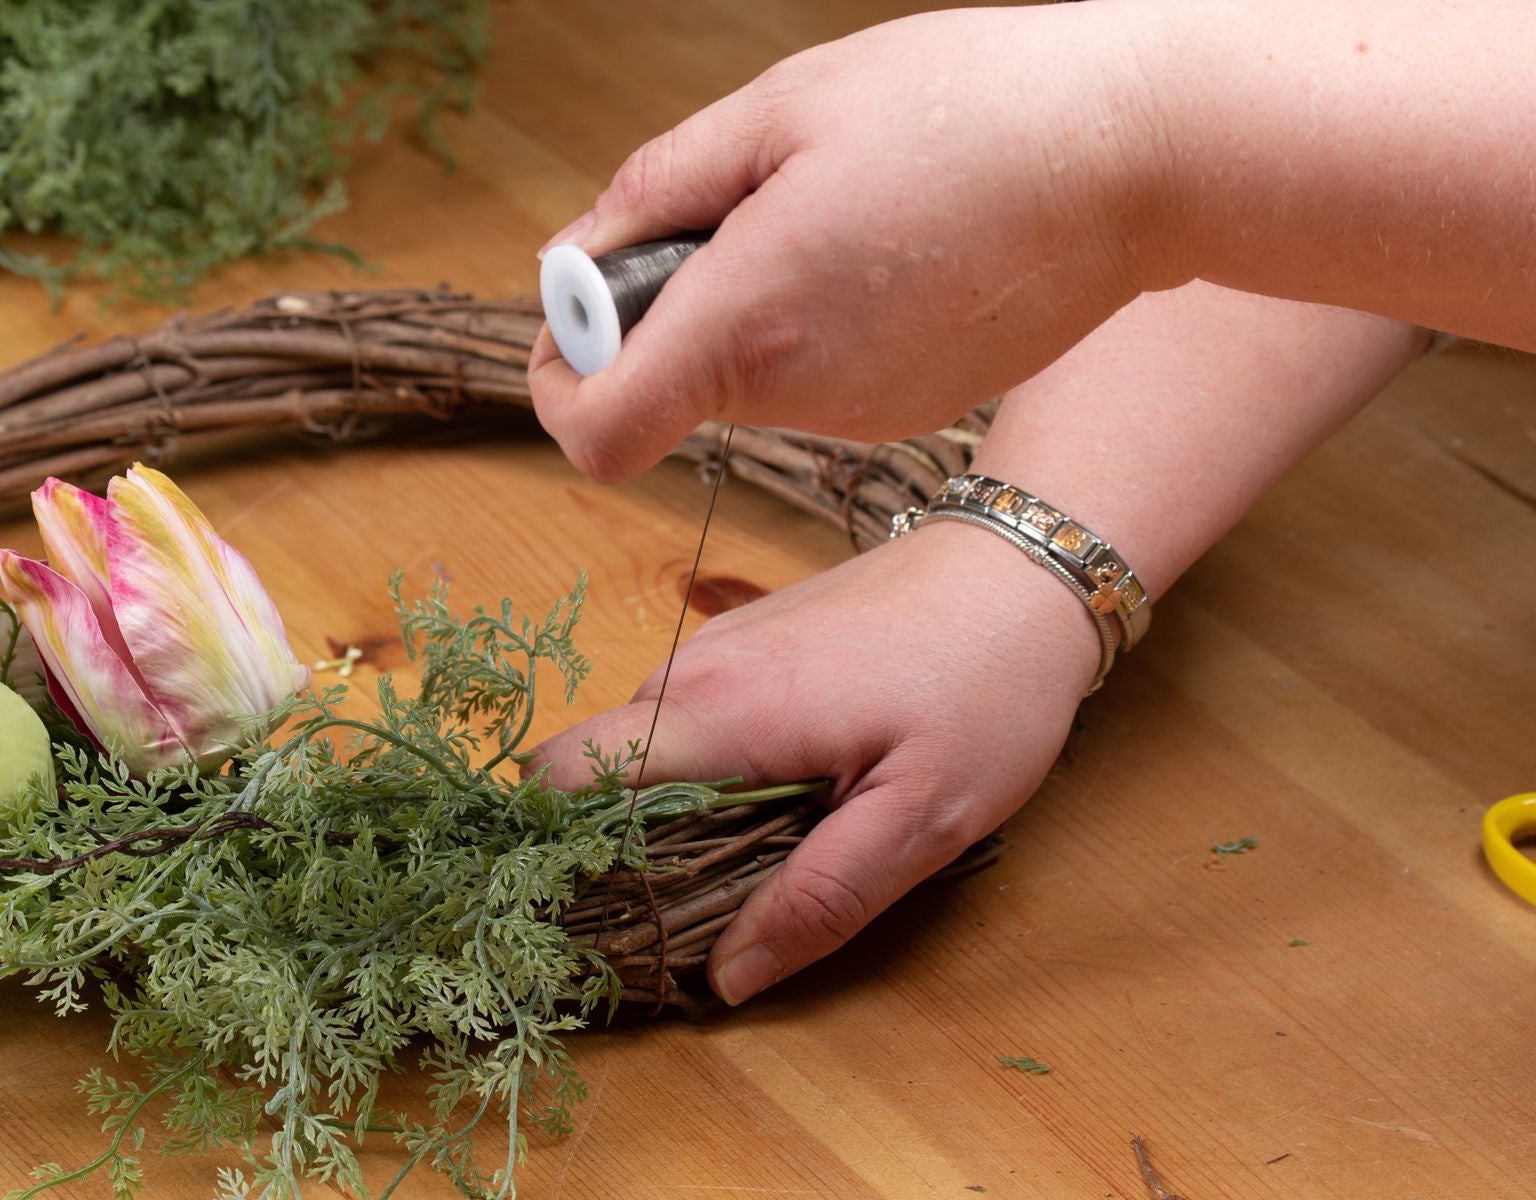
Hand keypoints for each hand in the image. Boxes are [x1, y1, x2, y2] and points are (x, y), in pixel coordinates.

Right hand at [527, 520, 1099, 1003]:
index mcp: (717, 712)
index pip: (560, 777)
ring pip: (641, 750)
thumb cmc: (986, 686)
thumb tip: (726, 976)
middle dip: (624, 850)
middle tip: (710, 909)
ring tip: (764, 854)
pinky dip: (706, 771)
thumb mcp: (924, 817)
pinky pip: (686, 721)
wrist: (1023, 563)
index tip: (612, 917)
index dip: (560, 853)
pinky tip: (786, 793)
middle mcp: (692, 671)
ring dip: (673, 812)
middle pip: (594, 774)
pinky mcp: (745, 641)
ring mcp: (715, 648)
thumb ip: (821, 898)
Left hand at [528, 4, 1170, 482]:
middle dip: (665, 306)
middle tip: (735, 209)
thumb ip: (653, 191)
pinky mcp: (910, 412)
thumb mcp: (780, 108)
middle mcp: (799, 398)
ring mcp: (861, 417)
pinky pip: (816, 380)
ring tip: (834, 211)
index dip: (563, 373)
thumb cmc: (963, 107)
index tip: (589, 305)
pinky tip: (885, 244)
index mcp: (748, 324)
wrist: (1138, 154)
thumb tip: (577, 258)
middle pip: (666, 388)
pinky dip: (814, 324)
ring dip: (746, 307)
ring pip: (743, 380)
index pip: (595, 432)